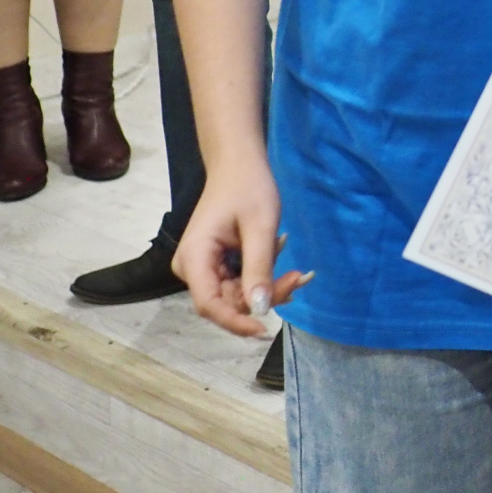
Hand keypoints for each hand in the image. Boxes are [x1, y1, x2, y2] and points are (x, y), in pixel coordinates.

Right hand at [172, 160, 312, 337]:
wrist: (238, 164)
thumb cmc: (249, 188)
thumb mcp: (260, 227)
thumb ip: (259, 268)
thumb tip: (260, 309)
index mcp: (194, 257)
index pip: (209, 305)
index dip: (236, 322)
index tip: (266, 328)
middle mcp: (191, 267)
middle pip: (226, 301)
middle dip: (264, 296)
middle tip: (300, 278)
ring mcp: (202, 267)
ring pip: (236, 294)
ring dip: (267, 289)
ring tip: (299, 273)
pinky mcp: (215, 264)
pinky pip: (238, 283)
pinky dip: (262, 279)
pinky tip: (284, 265)